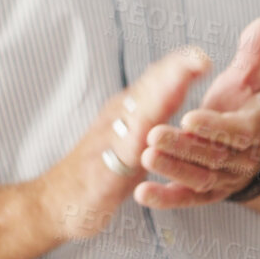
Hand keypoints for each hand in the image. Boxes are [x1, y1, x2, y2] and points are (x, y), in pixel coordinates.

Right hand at [34, 47, 209, 239]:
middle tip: (201, 58)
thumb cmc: (100, 170)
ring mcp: (107, 144)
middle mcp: (117, 120)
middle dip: (174, 73)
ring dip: (159, 98)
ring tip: (181, 83)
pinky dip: (136, 145)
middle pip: (148, 90)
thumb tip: (174, 87)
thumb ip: (150, 113)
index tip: (204, 55)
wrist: (55, 204)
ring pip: (137, 117)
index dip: (180, 67)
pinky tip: (150, 137)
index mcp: (128, 110)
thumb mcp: (130, 137)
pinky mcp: (103, 174)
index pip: (156, 81)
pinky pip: (122, 156)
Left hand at [137, 17, 259, 207]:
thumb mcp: (248, 82)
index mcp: (254, 129)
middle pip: (214, 155)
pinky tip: (142, 194)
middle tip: (153, 134)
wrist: (251, 155)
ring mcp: (224, 180)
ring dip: (173, 169)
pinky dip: (166, 199)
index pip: (237, 131)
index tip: (188, 117)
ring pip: (200, 178)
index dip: (214, 126)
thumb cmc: (240, 111)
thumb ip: (254, 55)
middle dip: (184, 146)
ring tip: (146, 156)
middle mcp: (242, 159)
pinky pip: (187, 199)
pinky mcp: (205, 195)